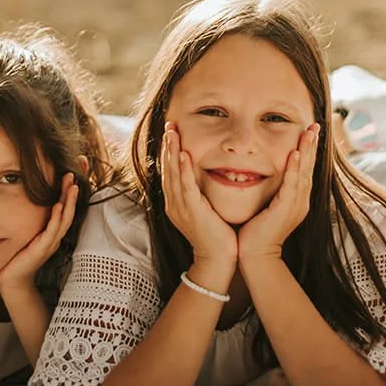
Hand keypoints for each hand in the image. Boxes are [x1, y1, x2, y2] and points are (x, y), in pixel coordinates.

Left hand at [0, 173, 79, 290]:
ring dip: (69, 202)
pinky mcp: (42, 250)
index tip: (70, 174)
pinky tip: (58, 206)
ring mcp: (50, 243)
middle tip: (74, 174)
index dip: (68, 192)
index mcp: (51, 231)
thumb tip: (24, 197)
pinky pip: (52, 231)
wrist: (11, 280)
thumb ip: (28, 218)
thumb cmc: (16, 256)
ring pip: (64, 219)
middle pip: (68, 211)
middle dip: (72, 192)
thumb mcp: (25, 233)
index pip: (64, 208)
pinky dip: (57, 218)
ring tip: (72, 186)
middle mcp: (54, 236)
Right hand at [159, 123, 236, 274]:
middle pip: (167, 169)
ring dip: (172, 152)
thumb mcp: (205, 210)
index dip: (169, 152)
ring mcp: (181, 208)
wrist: (217, 259)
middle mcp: (174, 204)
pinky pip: (186, 187)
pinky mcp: (192, 211)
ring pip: (173, 174)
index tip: (171, 133)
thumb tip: (205, 178)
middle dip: (167, 146)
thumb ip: (201, 194)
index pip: (170, 172)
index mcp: (176, 203)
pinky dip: (184, 169)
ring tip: (172, 133)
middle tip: (169, 125)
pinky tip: (184, 155)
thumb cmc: (216, 235)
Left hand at [237, 124, 317, 261]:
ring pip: (303, 173)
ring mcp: (295, 206)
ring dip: (306, 151)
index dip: (308, 151)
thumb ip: (270, 191)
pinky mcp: (286, 210)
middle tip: (315, 125)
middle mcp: (301, 201)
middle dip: (312, 145)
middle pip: (309, 168)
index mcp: (297, 200)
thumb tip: (261, 173)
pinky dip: (294, 169)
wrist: (255, 255)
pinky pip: (291, 185)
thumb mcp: (266, 207)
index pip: (304, 170)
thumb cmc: (256, 232)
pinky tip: (295, 154)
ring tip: (309, 133)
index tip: (309, 132)